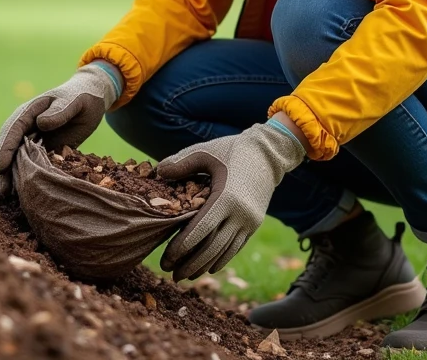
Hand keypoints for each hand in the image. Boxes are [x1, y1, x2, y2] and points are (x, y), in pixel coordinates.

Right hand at [0, 62, 120, 194]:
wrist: (90, 100)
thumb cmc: (83, 97)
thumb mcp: (75, 101)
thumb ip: (60, 110)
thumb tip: (41, 123)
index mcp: (29, 111)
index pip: (12, 130)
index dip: (5, 149)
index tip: (0, 167)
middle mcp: (25, 126)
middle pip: (7, 147)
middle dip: (2, 168)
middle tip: (3, 190)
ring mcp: (30, 139)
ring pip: (14, 158)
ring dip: (10, 175)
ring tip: (8, 196)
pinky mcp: (39, 150)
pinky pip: (27, 164)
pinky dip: (23, 177)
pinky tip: (23, 193)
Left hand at [157, 121, 305, 279]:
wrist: (268, 153)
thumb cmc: (232, 150)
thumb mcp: (206, 152)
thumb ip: (182, 163)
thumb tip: (158, 172)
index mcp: (226, 197)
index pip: (200, 230)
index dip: (182, 247)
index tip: (166, 259)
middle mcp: (240, 214)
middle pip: (212, 248)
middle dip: (190, 264)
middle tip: (171, 275)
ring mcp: (249, 221)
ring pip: (225, 252)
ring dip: (205, 266)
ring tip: (186, 276)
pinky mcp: (254, 224)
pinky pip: (236, 247)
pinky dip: (221, 259)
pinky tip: (208, 267)